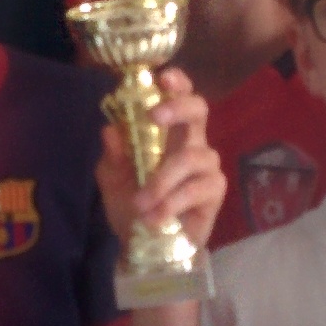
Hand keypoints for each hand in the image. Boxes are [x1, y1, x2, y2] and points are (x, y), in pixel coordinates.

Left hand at [99, 70, 225, 254]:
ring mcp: (207, 167)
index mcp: (168, 135)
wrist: (147, 247)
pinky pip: (197, 189)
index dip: (176, 83)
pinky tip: (155, 218)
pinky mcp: (215, 192)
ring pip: (190, 157)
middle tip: (155, 117)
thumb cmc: (133, 207)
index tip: (162, 77)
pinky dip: (172, 202)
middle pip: (199, 110)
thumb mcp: (113, 182)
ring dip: (162, 180)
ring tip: (140, 204)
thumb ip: (112, 158)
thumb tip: (109, 130)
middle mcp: (192, 144)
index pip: (180, 97)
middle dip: (178, 107)